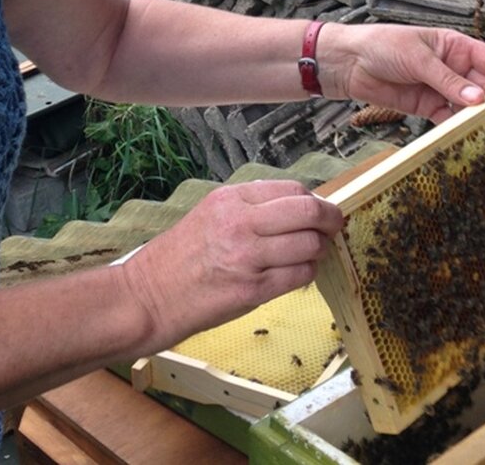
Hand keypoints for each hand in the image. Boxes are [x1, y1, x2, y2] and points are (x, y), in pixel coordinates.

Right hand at [120, 180, 342, 353]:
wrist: (150, 295)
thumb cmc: (180, 256)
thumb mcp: (211, 213)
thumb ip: (252, 208)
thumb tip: (297, 207)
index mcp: (231, 198)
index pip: (293, 189)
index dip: (315, 201)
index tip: (320, 211)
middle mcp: (241, 222)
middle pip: (308, 212)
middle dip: (331, 220)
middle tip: (334, 228)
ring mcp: (248, 257)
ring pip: (310, 245)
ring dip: (319, 250)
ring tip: (311, 254)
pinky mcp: (253, 291)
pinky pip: (299, 276)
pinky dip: (306, 274)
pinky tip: (296, 274)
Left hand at [325, 23, 484, 123]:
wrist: (348, 62)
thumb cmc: (382, 46)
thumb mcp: (417, 58)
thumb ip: (446, 80)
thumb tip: (478, 100)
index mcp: (456, 46)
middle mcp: (454, 67)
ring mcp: (441, 88)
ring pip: (470, 107)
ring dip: (480, 120)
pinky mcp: (427, 106)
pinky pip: (450, 119)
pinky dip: (458, 129)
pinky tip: (464, 139)